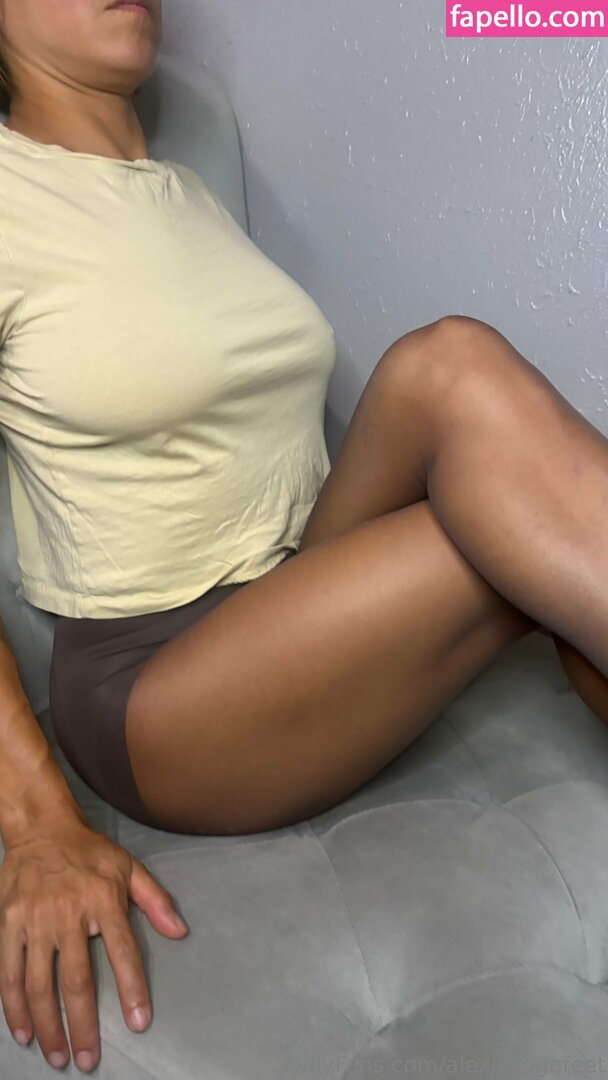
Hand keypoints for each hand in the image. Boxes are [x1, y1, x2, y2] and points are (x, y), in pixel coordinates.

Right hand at [0, 814, 188, 1071]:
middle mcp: (69, 913)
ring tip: (58, 1056)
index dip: (132, 988)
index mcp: (104, 899)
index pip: (123, 951)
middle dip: (82, 1025)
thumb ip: (155, 901)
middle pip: (76, 980)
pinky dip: (14, 1007)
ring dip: (47, 1026)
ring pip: (39, 985)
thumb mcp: (128, 867)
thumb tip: (180, 932)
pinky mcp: (9, 924)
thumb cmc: (89, 852)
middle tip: (87, 1060)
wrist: (41, 828)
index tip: (138, 1022)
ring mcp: (35, 921)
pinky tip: (23, 1033)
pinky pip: (9, 973)